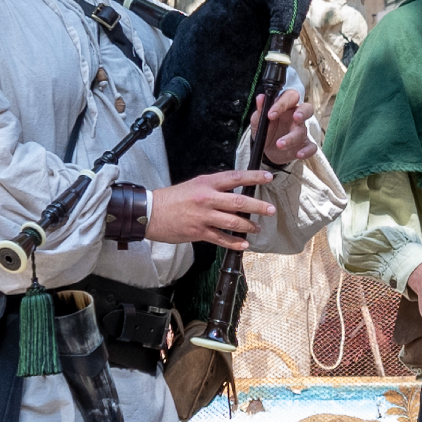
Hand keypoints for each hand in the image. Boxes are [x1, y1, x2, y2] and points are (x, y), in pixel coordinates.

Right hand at [146, 169, 273, 250]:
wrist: (150, 213)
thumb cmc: (172, 199)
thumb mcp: (194, 185)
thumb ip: (214, 187)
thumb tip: (235, 191)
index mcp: (206, 183)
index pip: (235, 177)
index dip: (254, 177)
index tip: (268, 177)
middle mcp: (207, 198)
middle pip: (239, 202)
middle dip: (258, 207)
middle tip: (270, 210)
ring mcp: (203, 216)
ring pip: (233, 222)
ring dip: (249, 226)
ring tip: (257, 228)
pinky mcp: (198, 232)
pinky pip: (221, 239)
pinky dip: (234, 243)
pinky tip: (244, 244)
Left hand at [259, 90, 317, 166]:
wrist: (268, 149)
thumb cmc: (266, 130)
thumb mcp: (259, 120)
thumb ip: (261, 110)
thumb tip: (260, 97)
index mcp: (286, 106)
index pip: (290, 97)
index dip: (282, 104)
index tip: (270, 115)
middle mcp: (296, 116)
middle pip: (307, 108)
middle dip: (303, 112)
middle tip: (296, 117)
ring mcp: (302, 131)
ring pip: (303, 131)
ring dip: (292, 138)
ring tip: (279, 144)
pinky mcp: (304, 145)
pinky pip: (312, 147)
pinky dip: (307, 151)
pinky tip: (299, 154)